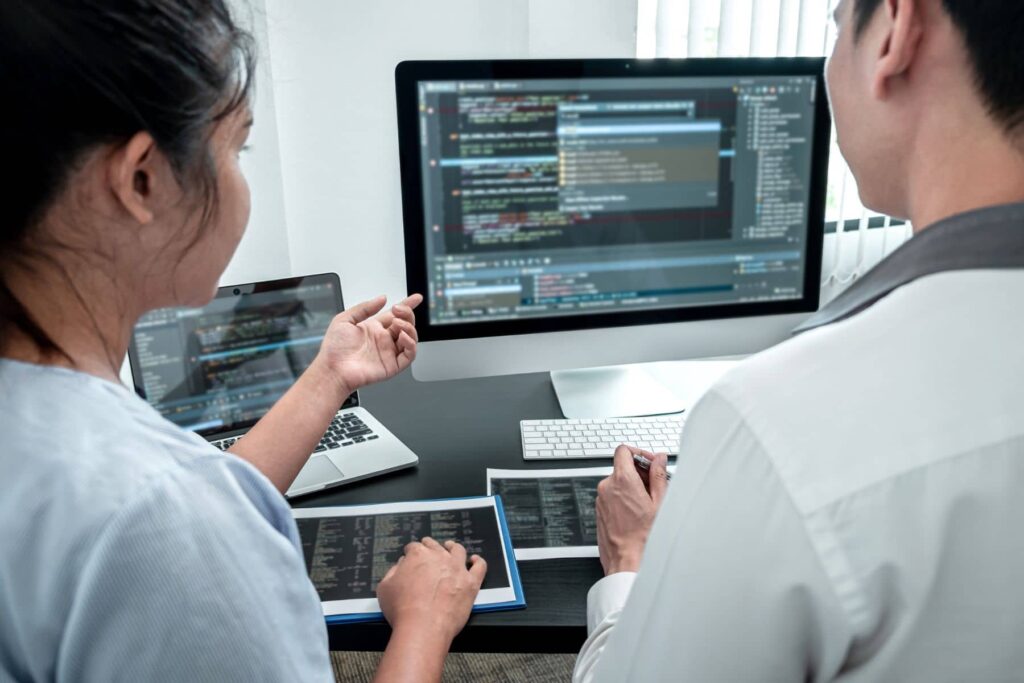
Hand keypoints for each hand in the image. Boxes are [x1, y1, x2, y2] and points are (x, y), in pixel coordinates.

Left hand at [314, 294, 421, 394]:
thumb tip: (381, 299)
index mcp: (373, 328)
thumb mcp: (344, 319)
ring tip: (398, 324)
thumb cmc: (334, 349)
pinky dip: (411, 344)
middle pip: (405, 324)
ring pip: (410, 338)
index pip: (395, 315)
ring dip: (409, 327)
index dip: (407, 305)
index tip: (416, 298)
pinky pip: (409, 354)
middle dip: (407, 314)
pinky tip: (402, 337)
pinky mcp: (392, 365)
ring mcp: (389, 352)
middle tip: (399, 310)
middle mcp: (383, 340)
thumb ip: (364, 307)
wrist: (333, 369)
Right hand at [376, 538, 486, 645]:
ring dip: (453, 548)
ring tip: (451, 548)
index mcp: (417, 555)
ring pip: (458, 550)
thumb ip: (393, 571)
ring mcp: (457, 568)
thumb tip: (402, 565)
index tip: (410, 557)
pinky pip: (479, 567)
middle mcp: (439, 556)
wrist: (423, 627)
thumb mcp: (385, 587)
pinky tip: (475, 560)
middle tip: (428, 551)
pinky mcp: (471, 583)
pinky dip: (478, 561)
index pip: (414, 547)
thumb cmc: (402, 609)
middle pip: (435, 545)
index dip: (411, 552)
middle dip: (430, 547)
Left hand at [595, 445, 669, 574]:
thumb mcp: (660, 502)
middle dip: (640, 473)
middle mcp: (607, 488)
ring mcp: (601, 500)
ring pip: (617, 482)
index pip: (623, 450)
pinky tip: (637, 514)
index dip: (639, 453)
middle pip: (622, 467)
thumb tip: (659, 459)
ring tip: (648, 504)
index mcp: (622, 481)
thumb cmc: (644, 538)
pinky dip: (624, 499)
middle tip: (655, 487)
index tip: (650, 462)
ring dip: (633, 487)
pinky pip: (612, 496)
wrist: (628, 562)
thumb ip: (659, 475)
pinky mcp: (599, 512)